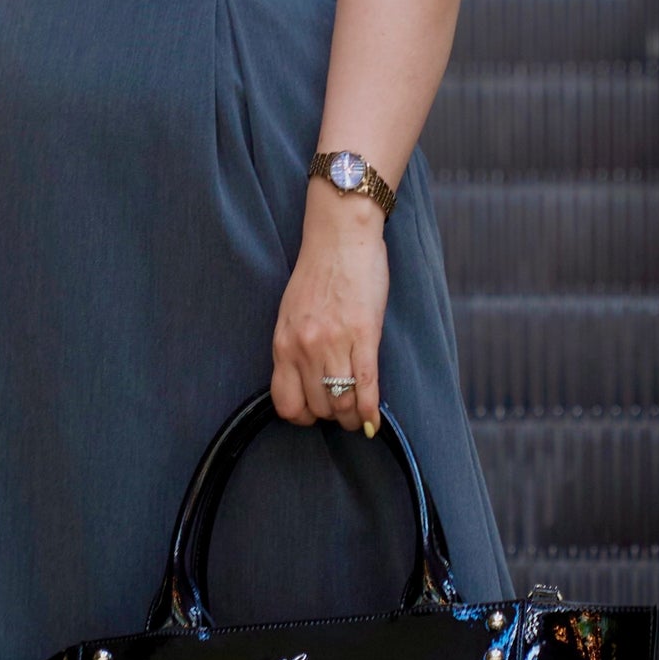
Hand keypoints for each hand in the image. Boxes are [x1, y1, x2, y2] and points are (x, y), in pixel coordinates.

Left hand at [271, 185, 388, 430]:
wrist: (341, 237)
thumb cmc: (318, 271)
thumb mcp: (291, 314)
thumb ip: (294, 348)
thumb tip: (304, 381)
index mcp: (283, 343)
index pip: (285, 403)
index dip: (301, 416)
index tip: (314, 413)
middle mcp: (305, 348)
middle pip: (317, 407)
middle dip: (331, 417)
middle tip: (343, 411)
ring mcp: (334, 343)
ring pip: (342, 402)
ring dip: (353, 418)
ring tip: (359, 417)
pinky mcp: (364, 335)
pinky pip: (367, 385)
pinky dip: (371, 410)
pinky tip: (375, 421)